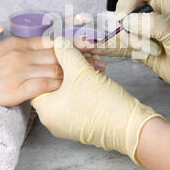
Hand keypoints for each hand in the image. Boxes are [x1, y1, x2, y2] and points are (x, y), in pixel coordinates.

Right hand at [0, 37, 106, 107]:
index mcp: (17, 43)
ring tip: (92, 76)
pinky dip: (58, 86)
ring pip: (55, 70)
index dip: (74, 44)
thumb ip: (18, 51)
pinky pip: (44, 86)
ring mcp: (18, 71)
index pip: (53, 42)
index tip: (91, 45)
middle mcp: (21, 54)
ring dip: (74, 74)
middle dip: (82, 58)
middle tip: (101, 62)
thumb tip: (36, 53)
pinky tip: (68, 89)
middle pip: (59, 55)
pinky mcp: (14, 89)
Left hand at [31, 37, 162, 163]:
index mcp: (45, 110)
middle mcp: (52, 119)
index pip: (39, 78)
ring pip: (69, 89)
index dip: (52, 59)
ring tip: (97, 63)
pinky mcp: (81, 122)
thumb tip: (58, 42)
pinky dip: (86, 84)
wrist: (130, 127)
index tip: (64, 48)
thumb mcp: (81, 71)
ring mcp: (67, 122)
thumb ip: (66, 53)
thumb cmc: (102, 103)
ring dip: (82, 72)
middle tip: (84, 52)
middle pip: (55, 82)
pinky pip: (78, 98)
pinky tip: (99, 73)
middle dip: (71, 64)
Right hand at [91, 0, 169, 102]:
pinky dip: (110, 49)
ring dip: (126, 41)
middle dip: (126, 26)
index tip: (126, 16)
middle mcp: (153, 15)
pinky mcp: (142, 51)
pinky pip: (121, 47)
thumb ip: (150, 23)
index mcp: (164, 2)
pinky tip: (98, 49)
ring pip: (122, 31)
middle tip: (139, 38)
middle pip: (125, 10)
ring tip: (148, 51)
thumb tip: (126, 22)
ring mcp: (146, 34)